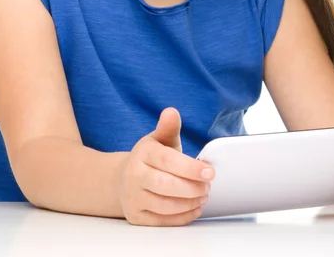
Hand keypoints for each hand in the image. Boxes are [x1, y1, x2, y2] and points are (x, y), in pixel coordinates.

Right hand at [116, 107, 214, 225]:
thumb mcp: (159, 139)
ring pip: (165, 205)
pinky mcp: (136, 216)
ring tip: (203, 195)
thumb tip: (171, 112)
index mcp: (143, 153)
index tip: (210, 172)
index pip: (167, 161)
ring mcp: (133, 197)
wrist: (123, 179)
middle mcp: (134, 175)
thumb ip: (168, 127)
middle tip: (208, 186)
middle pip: (166, 185)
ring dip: (189, 202)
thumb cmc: (150, 158)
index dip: (190, 168)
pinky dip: (182, 217)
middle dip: (192, 187)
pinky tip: (194, 208)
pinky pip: (162, 221)